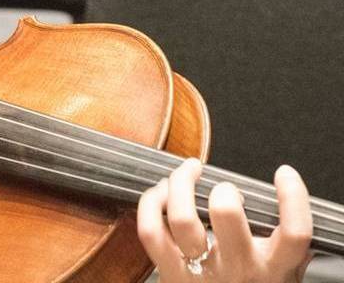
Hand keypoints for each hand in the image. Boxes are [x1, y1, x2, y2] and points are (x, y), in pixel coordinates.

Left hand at [137, 158, 312, 281]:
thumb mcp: (282, 275)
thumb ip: (285, 246)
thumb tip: (290, 205)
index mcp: (272, 268)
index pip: (294, 232)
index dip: (292, 197)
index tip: (284, 174)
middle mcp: (237, 269)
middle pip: (227, 215)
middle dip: (223, 188)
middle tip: (223, 187)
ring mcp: (200, 271)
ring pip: (182, 217)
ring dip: (180, 184)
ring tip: (187, 172)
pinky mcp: (169, 272)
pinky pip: (150, 231)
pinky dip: (150, 203)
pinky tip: (161, 193)